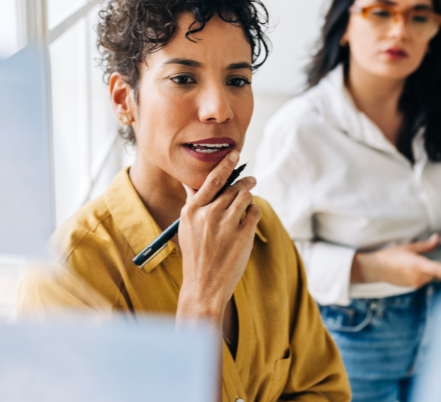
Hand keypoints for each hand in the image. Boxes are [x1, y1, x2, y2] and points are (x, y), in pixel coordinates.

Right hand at [176, 150, 261, 322]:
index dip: (225, 164)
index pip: (212, 179)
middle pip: (232, 187)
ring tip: (250, 199)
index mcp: (192, 210)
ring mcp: (226, 225)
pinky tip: (249, 217)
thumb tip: (191, 182)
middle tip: (251, 180)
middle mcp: (208, 215)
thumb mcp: (186, 227)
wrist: (203, 285)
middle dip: (244, 182)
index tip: (235, 154)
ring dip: (250, 195)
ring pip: (245, 197)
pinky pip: (254, 212)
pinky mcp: (243, 236)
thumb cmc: (195, 255)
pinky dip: (254, 212)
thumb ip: (192, 204)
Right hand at [351, 234, 440, 287]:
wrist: (376, 269)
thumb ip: (426, 245)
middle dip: (434, 267)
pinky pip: (422, 280)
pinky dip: (420, 275)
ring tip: (409, 264)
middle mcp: (419, 276)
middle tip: (418, 259)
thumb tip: (437, 238)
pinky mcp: (412, 286)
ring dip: (426, 271)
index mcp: (419, 265)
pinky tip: (408, 270)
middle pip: (436, 273)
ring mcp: (415, 283)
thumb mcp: (409, 247)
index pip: (439, 270)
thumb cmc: (391, 256)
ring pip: (429, 277)